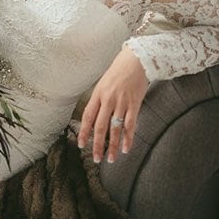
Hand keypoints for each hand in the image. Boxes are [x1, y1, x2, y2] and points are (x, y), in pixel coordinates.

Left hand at [77, 46, 148, 163]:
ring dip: (112, 146)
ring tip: (111, 159)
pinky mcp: (134, 104)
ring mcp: (122, 102)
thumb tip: (95, 116)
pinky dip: (128, 138)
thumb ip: (100, 99)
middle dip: (97, 145)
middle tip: (96, 159)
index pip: (88, 116)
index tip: (81, 144)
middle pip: (100, 126)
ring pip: (115, 129)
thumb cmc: (119, 70)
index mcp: (98, 93)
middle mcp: (108, 99)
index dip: (84, 132)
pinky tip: (125, 148)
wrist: (136, 59)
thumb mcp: (104, 82)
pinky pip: (130, 124)